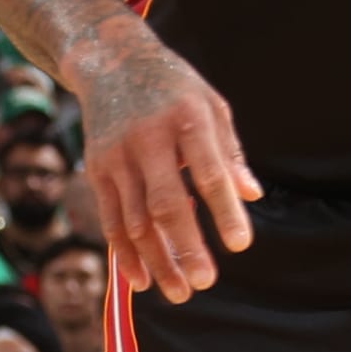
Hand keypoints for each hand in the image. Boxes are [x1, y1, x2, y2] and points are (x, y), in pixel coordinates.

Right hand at [72, 26, 260, 300]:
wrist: (110, 60)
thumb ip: (230, 152)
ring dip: (156, 260)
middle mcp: (149, 140)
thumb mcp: (212, 104)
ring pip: (136, 219)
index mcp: (187, 120)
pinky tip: (141, 280)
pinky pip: (111, 218)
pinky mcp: (98, 169)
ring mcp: (118, 156)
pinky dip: (125, 252)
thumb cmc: (174, 87)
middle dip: (185, 246)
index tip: (240, 244)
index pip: (209, 173)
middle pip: (167, 203)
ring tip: (179, 292)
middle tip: (205, 282)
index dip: (224, 211)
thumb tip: (252, 194)